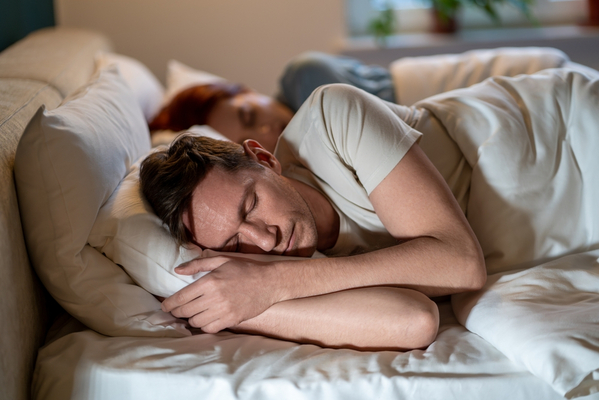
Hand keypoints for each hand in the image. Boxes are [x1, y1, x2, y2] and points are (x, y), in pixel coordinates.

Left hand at [161, 256, 282, 332]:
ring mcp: (224, 310)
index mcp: (210, 281)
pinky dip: (204, 326)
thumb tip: (177, 270)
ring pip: (196, 322)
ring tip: (192, 313)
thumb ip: (198, 264)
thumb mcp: (221, 260)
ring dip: (191, 318)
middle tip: (176, 310)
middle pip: (186, 311)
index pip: (181, 297)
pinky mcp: (232, 320)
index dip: (169, 304)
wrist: (269, 283)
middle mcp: (214, 297)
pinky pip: (210, 329)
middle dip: (177, 312)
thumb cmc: (245, 269)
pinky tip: (205, 319)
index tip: (164, 307)